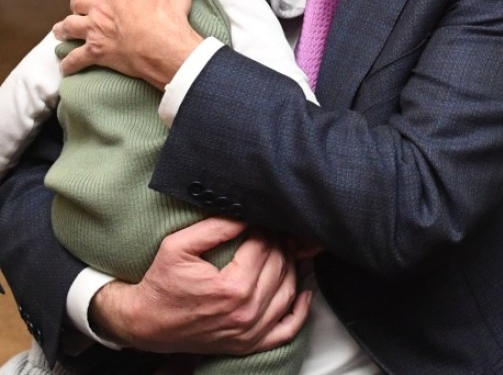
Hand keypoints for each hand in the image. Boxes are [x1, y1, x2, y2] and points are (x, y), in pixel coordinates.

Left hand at [56, 0, 200, 86]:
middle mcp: (100, 3)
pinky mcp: (97, 52)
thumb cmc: (169, 7)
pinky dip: (70, 62)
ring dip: (67, 26)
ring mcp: (95, 29)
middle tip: (90, 2)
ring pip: (70, 25)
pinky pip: (76, 58)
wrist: (164, 45)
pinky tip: (67, 64)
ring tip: (65, 27)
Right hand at [89, 218, 310, 354]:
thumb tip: (247, 215)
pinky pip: (287, 329)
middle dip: (278, 244)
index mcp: (232, 287)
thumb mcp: (177, 246)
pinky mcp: (249, 344)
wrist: (144, 323)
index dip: (264, 229)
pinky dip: (300, 310)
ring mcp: (250, 332)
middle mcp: (246, 312)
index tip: (257, 222)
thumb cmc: (160, 283)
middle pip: (279, 266)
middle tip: (270, 233)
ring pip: (288, 291)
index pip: (265, 247)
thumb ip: (215, 227)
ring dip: (291, 268)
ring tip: (281, 252)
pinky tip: (302, 292)